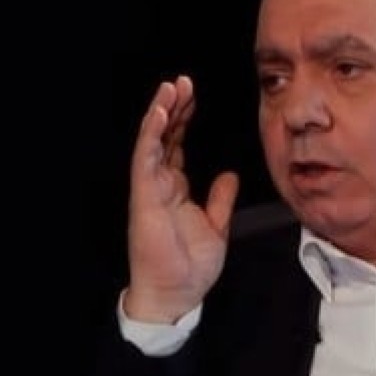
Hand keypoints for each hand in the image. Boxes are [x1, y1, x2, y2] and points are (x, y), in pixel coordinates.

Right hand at [124, 75, 238, 322]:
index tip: (192, 95)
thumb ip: (220, 198)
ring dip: (160, 112)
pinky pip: (146, 158)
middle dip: (174, 107)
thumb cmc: (191, 264)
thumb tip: (230, 175)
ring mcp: (150, 188)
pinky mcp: (145, 196)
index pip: (177, 144)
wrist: (178, 293)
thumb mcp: (217, 225)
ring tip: (171, 87)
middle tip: (183, 81)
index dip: (184, 118)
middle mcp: (161, 183)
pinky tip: (160, 112)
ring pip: (152, 140)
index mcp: (176, 188)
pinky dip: (152, 134)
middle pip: (165, 136)